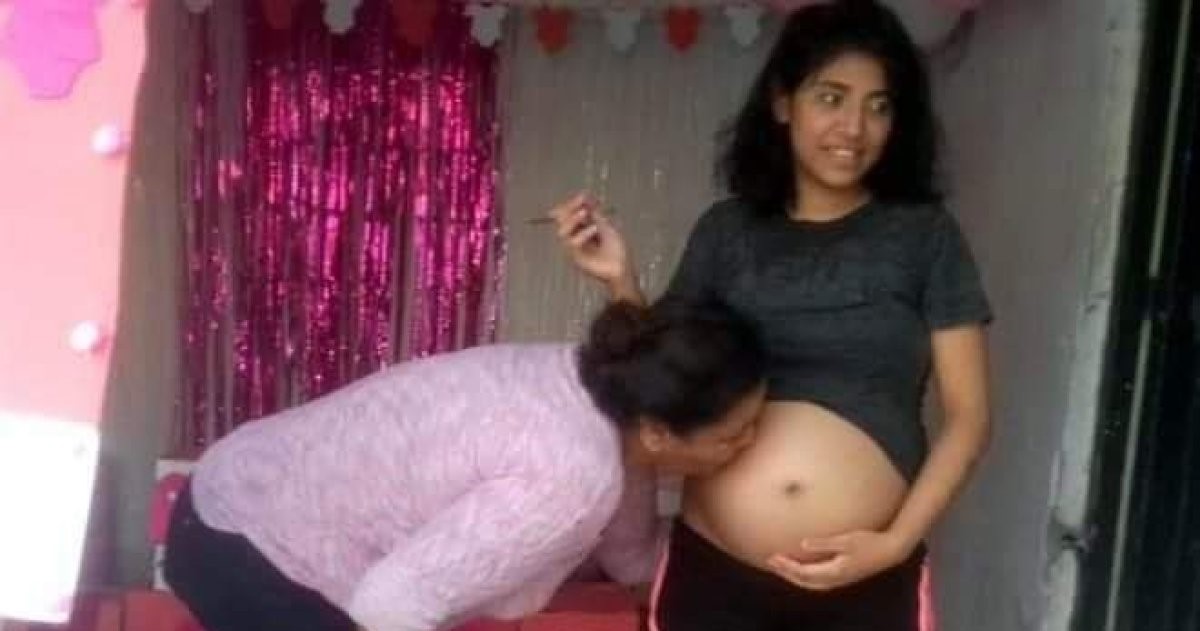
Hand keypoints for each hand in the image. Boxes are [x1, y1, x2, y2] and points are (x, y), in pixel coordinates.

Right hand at [548, 192, 632, 287]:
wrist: (622, 267)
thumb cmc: (616, 249)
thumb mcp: (606, 225)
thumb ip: (594, 212)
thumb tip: (584, 195)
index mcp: (581, 228)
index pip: (567, 213)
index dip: (571, 204)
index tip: (582, 197)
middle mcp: (575, 237)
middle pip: (560, 220)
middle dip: (569, 209)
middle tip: (582, 205)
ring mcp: (574, 248)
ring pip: (562, 231)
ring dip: (572, 219)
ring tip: (585, 213)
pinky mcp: (575, 258)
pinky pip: (571, 243)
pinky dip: (583, 234)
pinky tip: (595, 229)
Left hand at [766, 530, 908, 591]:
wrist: (889, 551)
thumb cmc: (869, 543)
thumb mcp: (846, 540)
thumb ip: (824, 543)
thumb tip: (803, 543)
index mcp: (834, 572)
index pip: (803, 573)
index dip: (786, 566)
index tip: (773, 557)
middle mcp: (834, 579)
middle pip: (804, 581)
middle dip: (786, 572)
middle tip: (771, 562)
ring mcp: (839, 580)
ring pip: (810, 583)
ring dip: (794, 575)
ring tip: (782, 565)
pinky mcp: (843, 576)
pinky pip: (818, 580)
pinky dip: (805, 575)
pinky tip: (802, 567)